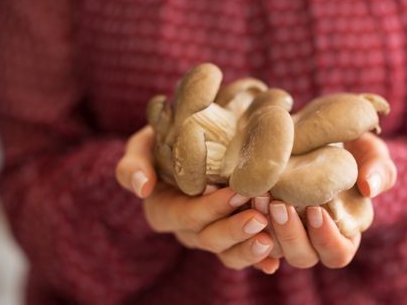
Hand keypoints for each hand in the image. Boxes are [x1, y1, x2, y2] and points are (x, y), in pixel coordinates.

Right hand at [116, 126, 278, 272]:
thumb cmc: (164, 142)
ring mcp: (209, 236)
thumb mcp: (142, 146)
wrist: (190, 144)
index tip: (237, 192)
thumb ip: (134, 164)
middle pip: (209, 238)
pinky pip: (242, 255)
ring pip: (227, 253)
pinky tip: (273, 264)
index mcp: (164, 211)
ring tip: (268, 241)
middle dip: (234, 230)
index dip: (212, 207)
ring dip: (248, 250)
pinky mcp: (231, 238)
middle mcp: (187, 230)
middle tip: (258, 218)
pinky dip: (259, 262)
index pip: (188, 214)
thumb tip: (142, 187)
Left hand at [254, 132, 395, 268]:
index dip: (327, 239)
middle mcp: (311, 239)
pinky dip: (240, 219)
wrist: (313, 130)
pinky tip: (238, 197)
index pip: (337, 254)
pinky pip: (245, 233)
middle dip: (289, 233)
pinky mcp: (259, 218)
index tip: (316, 210)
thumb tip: (370, 187)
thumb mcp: (369, 151)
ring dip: (263, 226)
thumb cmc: (348, 146)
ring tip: (258, 195)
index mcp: (343, 232)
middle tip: (278, 203)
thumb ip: (379, 168)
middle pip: (301, 256)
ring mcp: (282, 231)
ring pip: (270, 248)